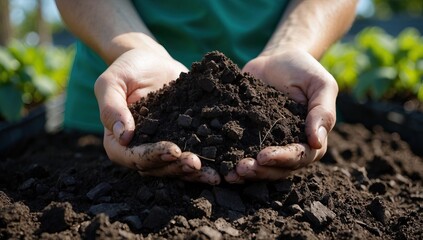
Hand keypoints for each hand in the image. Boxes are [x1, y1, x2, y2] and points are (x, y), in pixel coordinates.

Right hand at [94, 48, 219, 184]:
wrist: (152, 61)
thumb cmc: (127, 68)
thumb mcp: (111, 81)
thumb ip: (112, 107)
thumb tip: (123, 136)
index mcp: (118, 141)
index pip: (132, 156)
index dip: (152, 157)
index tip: (173, 150)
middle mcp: (140, 149)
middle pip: (157, 168)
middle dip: (177, 168)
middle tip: (197, 164)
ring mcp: (162, 146)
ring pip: (176, 166)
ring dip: (194, 172)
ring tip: (213, 173)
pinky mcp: (182, 138)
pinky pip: (193, 152)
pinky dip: (207, 160)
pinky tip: (224, 162)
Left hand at [225, 48, 337, 182]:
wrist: (276, 59)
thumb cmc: (303, 70)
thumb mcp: (320, 85)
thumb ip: (322, 112)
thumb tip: (317, 142)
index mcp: (310, 139)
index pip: (299, 156)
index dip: (282, 159)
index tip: (264, 156)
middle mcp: (288, 146)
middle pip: (277, 169)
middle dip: (260, 171)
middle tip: (241, 168)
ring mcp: (266, 143)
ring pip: (259, 167)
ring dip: (245, 173)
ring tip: (230, 173)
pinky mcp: (247, 137)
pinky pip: (239, 152)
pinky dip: (230, 160)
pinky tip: (218, 164)